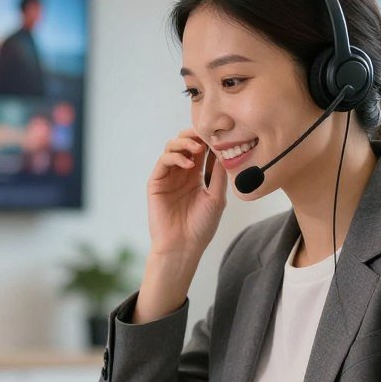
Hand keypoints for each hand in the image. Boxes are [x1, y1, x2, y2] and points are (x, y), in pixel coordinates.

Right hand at [147, 128, 226, 259]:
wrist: (183, 246)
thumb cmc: (200, 227)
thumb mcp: (216, 198)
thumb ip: (218, 174)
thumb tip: (224, 151)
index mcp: (196, 177)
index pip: (200, 150)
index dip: (208, 140)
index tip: (219, 135)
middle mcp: (181, 174)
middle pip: (184, 144)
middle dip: (194, 135)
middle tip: (205, 135)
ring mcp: (168, 177)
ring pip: (172, 147)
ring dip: (184, 143)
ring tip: (197, 148)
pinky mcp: (156, 182)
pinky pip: (163, 161)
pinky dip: (175, 157)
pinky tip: (188, 164)